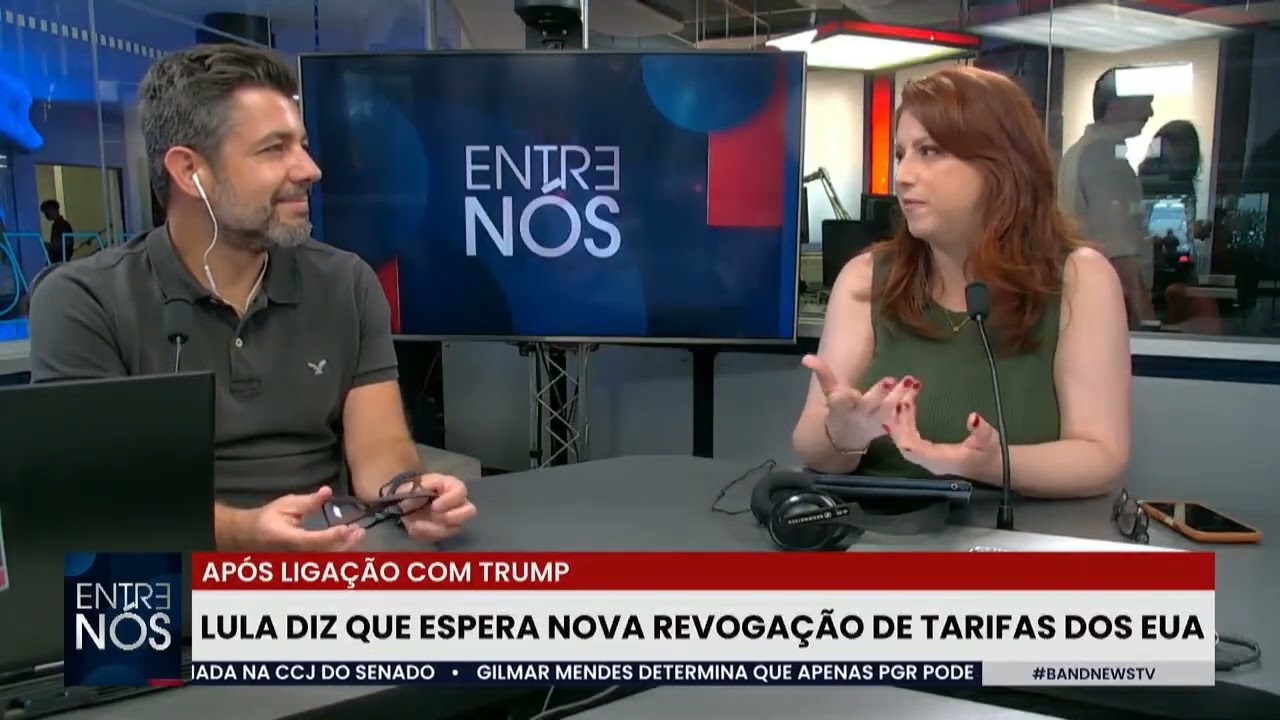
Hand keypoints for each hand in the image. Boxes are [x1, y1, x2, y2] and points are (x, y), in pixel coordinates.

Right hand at [238, 486, 364, 551]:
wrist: (250, 536)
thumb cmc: (267, 518)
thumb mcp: (286, 504)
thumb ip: (308, 502)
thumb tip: (327, 492)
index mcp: (287, 539)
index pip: (312, 541)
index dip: (331, 536)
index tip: (347, 528)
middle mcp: (294, 554)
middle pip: (324, 555)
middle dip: (344, 544)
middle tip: (359, 531)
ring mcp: (299, 561)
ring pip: (327, 560)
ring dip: (345, 549)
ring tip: (357, 534)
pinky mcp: (304, 563)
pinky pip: (325, 561)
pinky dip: (339, 552)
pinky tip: (348, 541)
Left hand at [390, 473, 477, 542]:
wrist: (406, 503)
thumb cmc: (416, 490)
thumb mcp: (418, 483)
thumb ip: (425, 485)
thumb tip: (428, 489)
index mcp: (454, 487)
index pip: (461, 492)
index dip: (449, 500)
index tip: (434, 506)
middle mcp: (460, 504)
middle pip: (469, 512)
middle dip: (449, 517)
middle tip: (433, 516)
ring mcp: (455, 520)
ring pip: (454, 529)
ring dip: (433, 529)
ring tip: (416, 524)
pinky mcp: (446, 531)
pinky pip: (441, 537)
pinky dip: (426, 534)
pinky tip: (415, 528)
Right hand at [801, 354, 919, 451]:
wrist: (847, 436)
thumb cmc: (839, 409)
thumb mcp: (829, 392)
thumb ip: (823, 373)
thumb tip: (806, 357)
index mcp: (843, 407)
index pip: (846, 400)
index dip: (850, 394)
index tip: (855, 386)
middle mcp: (859, 415)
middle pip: (871, 405)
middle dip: (881, 393)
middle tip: (893, 380)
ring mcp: (875, 423)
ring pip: (889, 409)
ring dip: (902, 395)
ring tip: (912, 380)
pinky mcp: (888, 427)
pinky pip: (900, 415)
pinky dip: (910, 402)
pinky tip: (917, 388)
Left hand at [886, 399, 1000, 479]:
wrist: (991, 466)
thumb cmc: (990, 453)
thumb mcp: (990, 440)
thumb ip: (982, 431)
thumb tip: (973, 417)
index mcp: (940, 460)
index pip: (913, 447)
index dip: (904, 427)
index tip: (904, 404)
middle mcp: (927, 461)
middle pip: (902, 441)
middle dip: (899, 417)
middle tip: (904, 393)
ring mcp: (924, 457)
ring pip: (902, 438)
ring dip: (899, 417)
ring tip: (905, 394)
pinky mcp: (924, 452)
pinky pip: (906, 437)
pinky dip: (902, 420)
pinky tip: (904, 405)